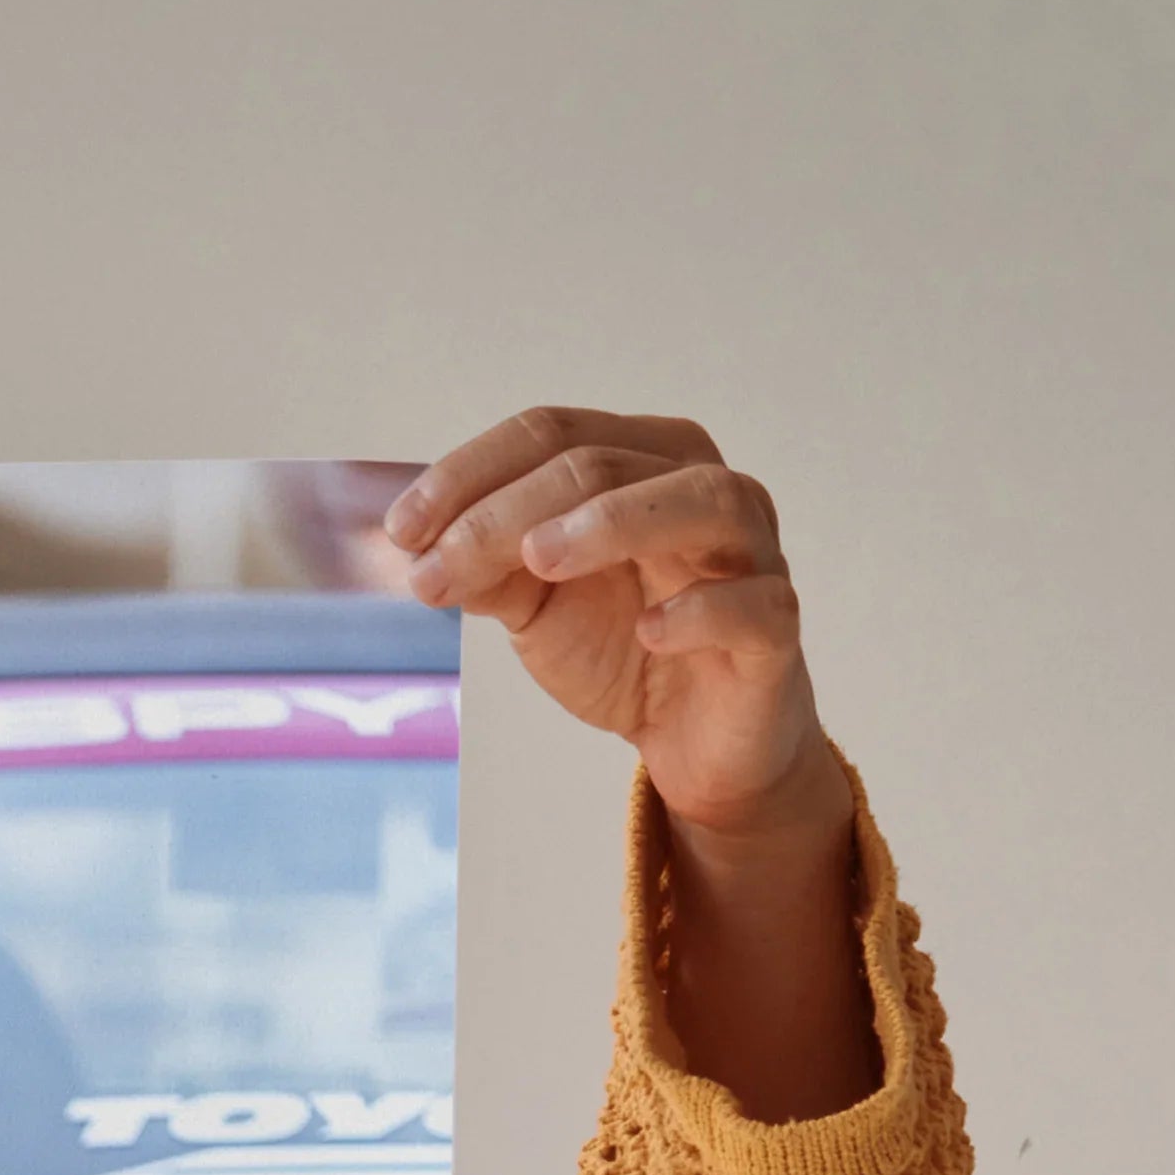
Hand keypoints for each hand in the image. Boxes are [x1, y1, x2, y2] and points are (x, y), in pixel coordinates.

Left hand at [389, 408, 875, 1115]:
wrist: (693, 741)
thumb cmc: (623, 648)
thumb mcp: (537, 605)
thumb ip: (488, 567)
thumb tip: (419, 548)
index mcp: (642, 462)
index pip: (552, 433)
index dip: (470, 473)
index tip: (400, 532)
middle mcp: (703, 488)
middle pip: (604, 464)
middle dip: (507, 513)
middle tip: (436, 568)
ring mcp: (750, 554)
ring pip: (699, 501)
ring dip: (613, 522)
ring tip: (538, 559)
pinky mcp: (774, 629)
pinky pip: (752, 604)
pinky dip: (701, 610)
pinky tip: (649, 630)